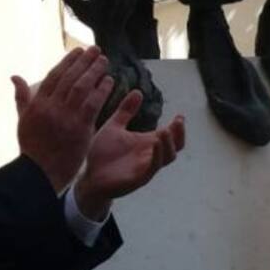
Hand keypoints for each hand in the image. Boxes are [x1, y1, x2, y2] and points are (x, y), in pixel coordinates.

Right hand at [13, 47, 113, 192]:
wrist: (40, 172)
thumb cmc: (32, 148)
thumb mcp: (23, 120)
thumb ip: (22, 97)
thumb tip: (15, 77)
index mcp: (38, 102)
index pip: (55, 75)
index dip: (68, 61)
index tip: (79, 51)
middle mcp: (51, 106)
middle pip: (70, 77)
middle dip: (84, 62)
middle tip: (96, 51)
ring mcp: (66, 116)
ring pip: (82, 87)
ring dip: (95, 72)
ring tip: (104, 61)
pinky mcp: (80, 128)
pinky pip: (93, 104)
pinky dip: (101, 91)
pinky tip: (110, 81)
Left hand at [72, 90, 183, 219]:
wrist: (89, 177)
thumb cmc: (103, 154)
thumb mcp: (114, 126)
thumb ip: (126, 111)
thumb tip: (138, 91)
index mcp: (147, 143)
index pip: (170, 134)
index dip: (178, 126)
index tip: (180, 115)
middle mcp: (151, 155)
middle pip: (175, 147)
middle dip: (179, 135)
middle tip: (178, 122)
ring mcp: (146, 167)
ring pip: (167, 158)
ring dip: (169, 145)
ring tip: (165, 131)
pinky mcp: (138, 178)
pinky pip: (152, 168)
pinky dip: (156, 157)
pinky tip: (154, 144)